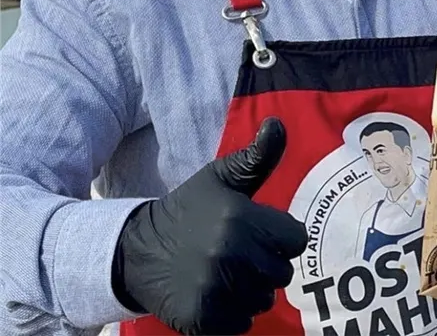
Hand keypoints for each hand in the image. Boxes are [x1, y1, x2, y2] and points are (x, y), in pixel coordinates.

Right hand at [112, 117, 307, 335]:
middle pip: (283, 273)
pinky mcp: (202, 318)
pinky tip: (217, 292)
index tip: (262, 233)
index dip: (282, 238)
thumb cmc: (191, 209)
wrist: (138, 250)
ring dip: (252, 289)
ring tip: (229, 272)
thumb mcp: (222, 177)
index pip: (296, 240)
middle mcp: (231, 255)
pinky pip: (243, 323)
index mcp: (241, 219)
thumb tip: (277, 124)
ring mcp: (216, 289)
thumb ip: (257, 156)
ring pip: (264, 299)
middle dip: (268, 264)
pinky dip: (235, 313)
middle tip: (242, 253)